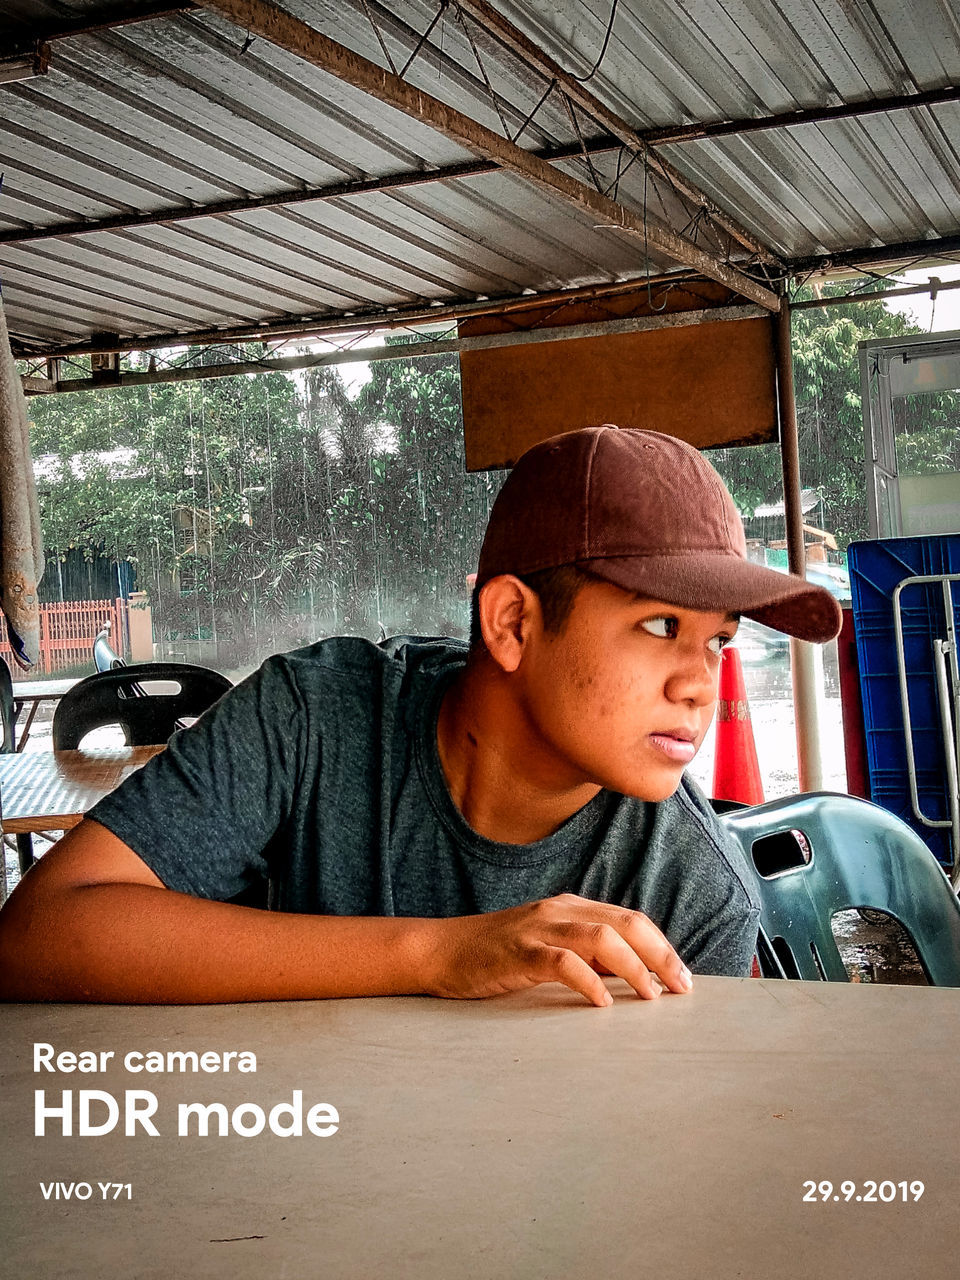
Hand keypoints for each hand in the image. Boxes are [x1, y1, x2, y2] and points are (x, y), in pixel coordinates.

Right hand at [422, 893, 692, 1006]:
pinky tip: (601, 1003)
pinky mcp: (517, 952)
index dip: (662, 947)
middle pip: (625, 924)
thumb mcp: (548, 948)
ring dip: (633, 968)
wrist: (440, 950)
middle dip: (660, 956)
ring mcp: (538, 928)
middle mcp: (559, 911)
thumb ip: (586, 956)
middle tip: (682, 988)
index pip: (630, 920)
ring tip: (651, 996)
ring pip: (600, 939)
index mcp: (571, 908)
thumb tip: (633, 977)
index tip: (683, 978)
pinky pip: (561, 962)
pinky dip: (587, 981)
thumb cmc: (497, 955)